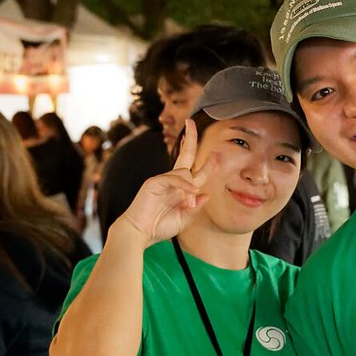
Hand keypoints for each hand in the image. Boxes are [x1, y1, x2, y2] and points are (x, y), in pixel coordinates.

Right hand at [114, 120, 218, 246]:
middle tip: (191, 122)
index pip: (195, 173)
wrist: (139, 233)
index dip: (207, 164)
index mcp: (180, 189)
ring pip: (184, 173)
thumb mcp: (184, 219)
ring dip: (190, 188)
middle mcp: (172, 181)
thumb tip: (205, 194)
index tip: (216, 154)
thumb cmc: (159, 227)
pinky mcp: (154, 182)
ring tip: (187, 205)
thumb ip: (195, 208)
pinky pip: (174, 179)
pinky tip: (190, 193)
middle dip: (190, 139)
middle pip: (185, 156)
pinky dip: (184, 185)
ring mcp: (162, 180)